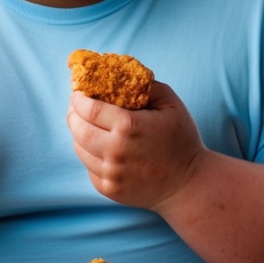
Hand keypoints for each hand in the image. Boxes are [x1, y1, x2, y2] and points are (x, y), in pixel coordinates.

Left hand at [67, 81, 206, 210]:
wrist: (190, 185)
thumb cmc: (182, 140)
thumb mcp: (171, 104)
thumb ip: (145, 85)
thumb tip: (119, 73)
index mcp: (129, 126)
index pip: (88, 108)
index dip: (78, 98)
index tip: (78, 92)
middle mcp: (115, 151)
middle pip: (77, 127)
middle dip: (73, 113)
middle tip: (77, 107)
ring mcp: (110, 173)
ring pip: (79, 147)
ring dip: (79, 133)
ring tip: (88, 125)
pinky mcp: (108, 189)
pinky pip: (88, 166)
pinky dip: (90, 154)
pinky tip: (102, 147)